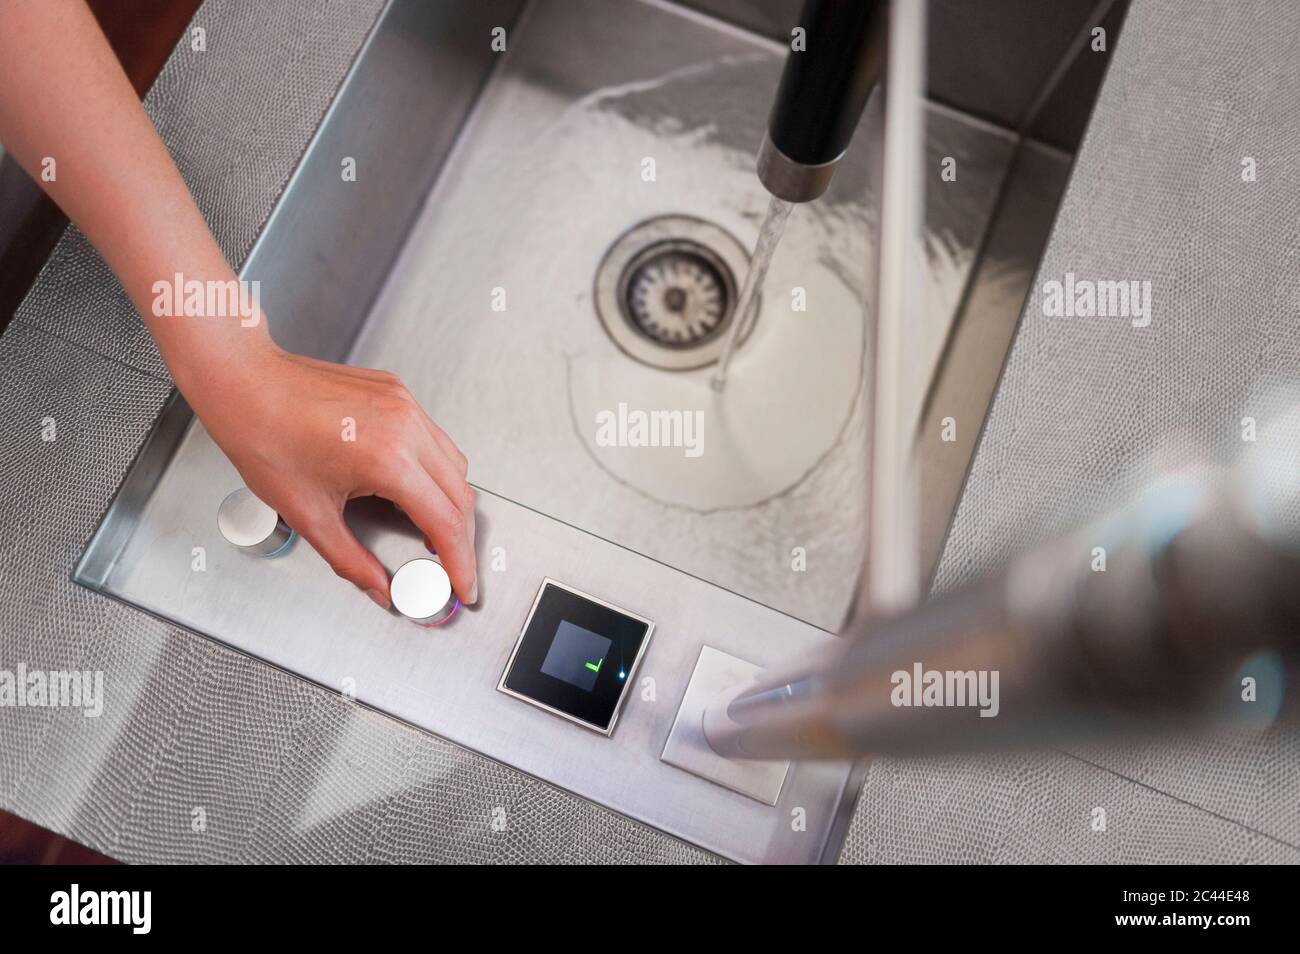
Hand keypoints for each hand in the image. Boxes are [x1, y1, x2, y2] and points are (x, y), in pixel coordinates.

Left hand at [188, 342, 477, 608]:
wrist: (245, 383)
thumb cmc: (264, 435)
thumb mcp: (308, 514)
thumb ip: (351, 560)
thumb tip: (379, 588)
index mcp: (387, 458)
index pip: (445, 522)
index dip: (459, 562)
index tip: (462, 586)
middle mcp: (406, 426)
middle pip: (461, 495)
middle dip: (460, 539)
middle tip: (449, 567)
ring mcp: (405, 405)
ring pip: (455, 465)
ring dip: (451, 504)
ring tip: (431, 531)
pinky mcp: (398, 394)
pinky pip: (435, 439)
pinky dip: (435, 472)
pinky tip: (413, 489)